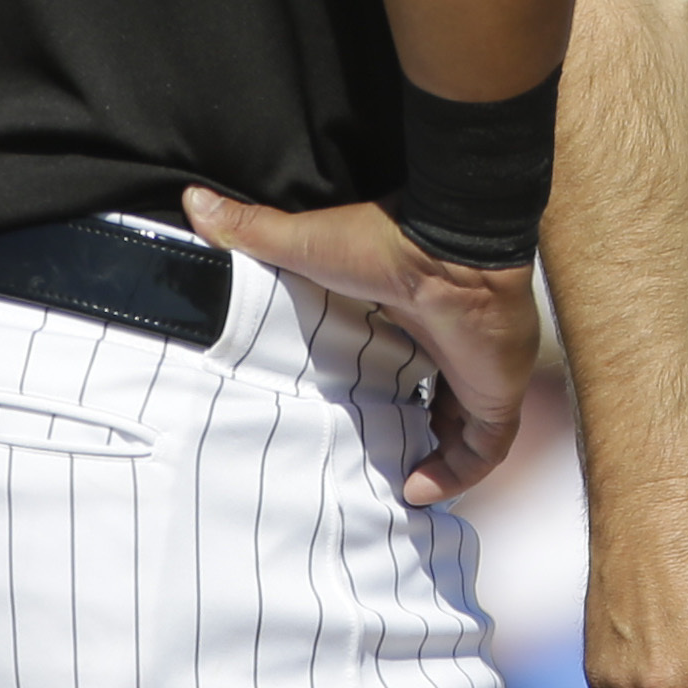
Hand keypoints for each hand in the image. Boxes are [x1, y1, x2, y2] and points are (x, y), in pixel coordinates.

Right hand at [178, 190, 541, 501]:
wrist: (446, 253)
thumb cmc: (383, 243)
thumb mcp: (304, 244)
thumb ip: (253, 230)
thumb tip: (192, 200)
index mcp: (411, 311)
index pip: (404, 355)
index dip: (384, 384)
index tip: (351, 408)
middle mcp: (448, 343)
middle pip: (435, 397)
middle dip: (410, 429)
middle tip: (372, 457)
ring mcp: (476, 370)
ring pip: (464, 427)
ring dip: (437, 457)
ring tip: (393, 483)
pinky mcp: (495, 394)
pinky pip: (485, 448)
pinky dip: (457, 473)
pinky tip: (417, 488)